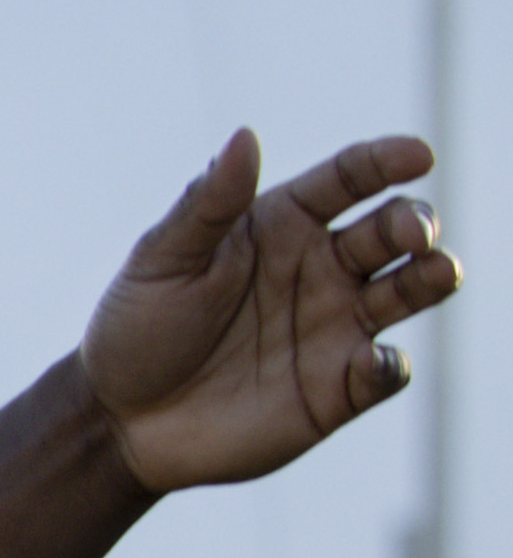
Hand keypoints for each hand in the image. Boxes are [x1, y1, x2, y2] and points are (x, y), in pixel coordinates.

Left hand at [84, 129, 459, 491]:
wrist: (120, 420)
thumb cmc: (136, 329)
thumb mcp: (162, 261)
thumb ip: (208, 203)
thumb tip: (244, 136)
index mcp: (284, 224)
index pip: (351, 178)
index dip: (387, 160)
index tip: (419, 155)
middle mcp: (323, 268)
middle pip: (394, 230)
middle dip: (415, 222)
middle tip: (413, 233)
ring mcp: (336, 326)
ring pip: (410, 289)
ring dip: (433, 276)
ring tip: (437, 271)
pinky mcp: (338, 388)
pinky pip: (386, 370)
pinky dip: (390, 363)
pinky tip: (371, 361)